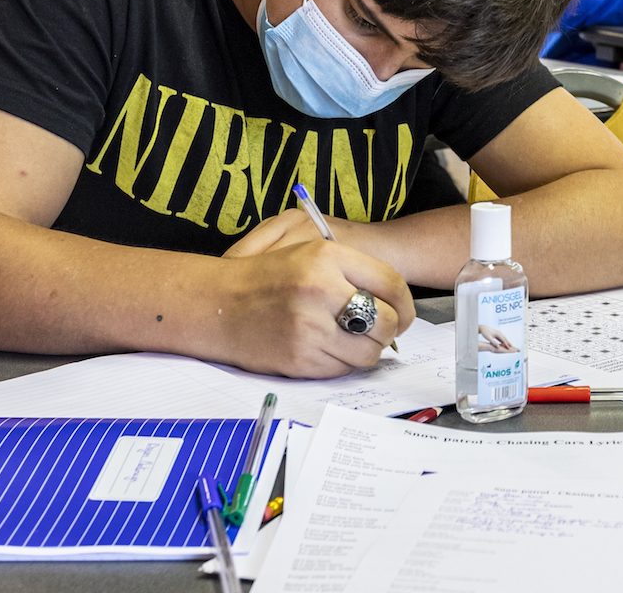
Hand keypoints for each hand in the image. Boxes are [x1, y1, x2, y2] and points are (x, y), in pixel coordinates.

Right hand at [222, 210, 415, 375]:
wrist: (216, 304)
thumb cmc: (266, 277)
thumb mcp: (311, 254)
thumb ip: (355, 271)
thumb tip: (397, 301)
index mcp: (327, 257)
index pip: (392, 284)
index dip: (406, 303)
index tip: (405, 312)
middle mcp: (320, 290)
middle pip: (388, 322)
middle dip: (391, 330)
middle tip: (381, 329)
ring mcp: (310, 327)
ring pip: (369, 352)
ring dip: (366, 349)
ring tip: (350, 338)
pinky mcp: (300, 358)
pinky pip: (343, 369)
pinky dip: (341, 362)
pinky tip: (325, 347)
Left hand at [477, 324, 516, 352]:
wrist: (483, 328)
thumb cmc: (485, 333)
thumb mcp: (489, 338)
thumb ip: (494, 342)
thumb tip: (498, 346)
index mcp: (498, 334)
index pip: (503, 340)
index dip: (506, 344)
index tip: (509, 348)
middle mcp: (499, 333)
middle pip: (505, 338)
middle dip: (508, 343)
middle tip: (512, 347)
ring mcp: (498, 333)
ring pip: (503, 338)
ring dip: (506, 342)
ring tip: (509, 345)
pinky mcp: (497, 334)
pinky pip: (501, 338)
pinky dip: (503, 341)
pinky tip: (504, 343)